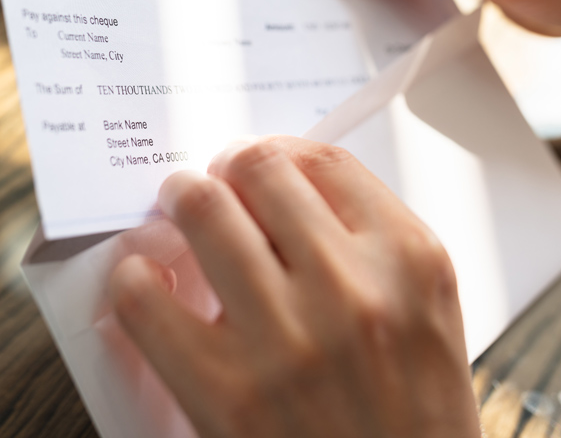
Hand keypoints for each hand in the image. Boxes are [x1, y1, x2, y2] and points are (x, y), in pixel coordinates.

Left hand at [111, 137, 480, 437]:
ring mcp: (287, 339)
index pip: (322, 159)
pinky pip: (147, 297)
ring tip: (173, 213)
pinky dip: (136, 278)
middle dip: (223, 167)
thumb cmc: (413, 415)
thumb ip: (366, 239)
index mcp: (408, 259)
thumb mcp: (423, 310)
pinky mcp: (227, 395)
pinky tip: (147, 282)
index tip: (254, 164)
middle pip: (257, 168)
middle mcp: (351, 287)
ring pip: (201, 207)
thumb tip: (274, 187)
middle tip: (209, 183)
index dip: (276, 150)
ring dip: (178, 199)